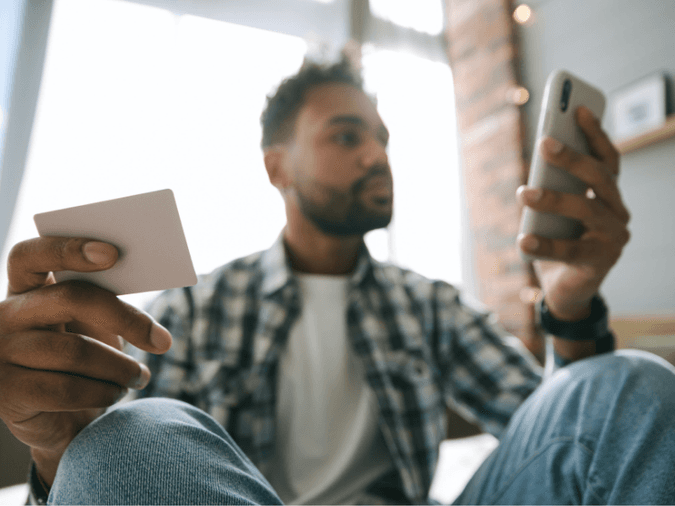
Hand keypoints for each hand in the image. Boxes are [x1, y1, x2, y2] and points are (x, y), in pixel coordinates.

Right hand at [0, 237, 172, 485]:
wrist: (62, 420)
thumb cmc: (84, 361)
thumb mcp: (93, 326)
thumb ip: (105, 303)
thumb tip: (150, 316)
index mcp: (26, 289)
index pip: (30, 255)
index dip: (67, 249)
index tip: (112, 253)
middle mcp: (5, 315)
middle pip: (70, 298)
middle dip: (125, 318)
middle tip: (162, 340)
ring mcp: (1, 353)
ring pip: (75, 350)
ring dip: (120, 367)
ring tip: (139, 376)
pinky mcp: (7, 394)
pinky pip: (67, 389)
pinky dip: (103, 392)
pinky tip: (116, 393)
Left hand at [516, 106, 630, 319]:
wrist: (566, 290)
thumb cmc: (559, 242)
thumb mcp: (554, 211)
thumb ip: (553, 187)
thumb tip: (539, 157)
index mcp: (608, 196)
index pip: (607, 160)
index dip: (595, 134)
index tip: (578, 109)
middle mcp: (617, 213)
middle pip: (600, 178)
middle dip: (573, 157)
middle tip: (545, 142)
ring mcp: (613, 239)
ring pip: (587, 209)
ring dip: (554, 198)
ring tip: (524, 192)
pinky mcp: (600, 264)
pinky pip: (570, 251)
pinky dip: (544, 244)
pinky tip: (523, 239)